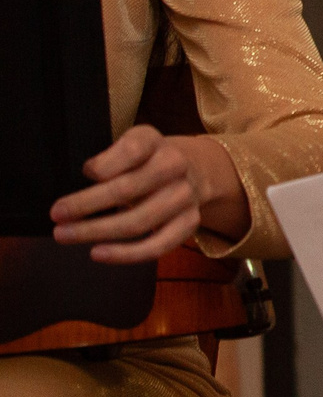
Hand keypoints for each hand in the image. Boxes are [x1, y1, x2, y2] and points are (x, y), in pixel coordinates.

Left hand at [50, 125, 245, 262]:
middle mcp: (175, 166)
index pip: (133, 150)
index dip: (105, 165)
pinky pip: (158, 245)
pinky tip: (97, 253)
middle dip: (86, 204)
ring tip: (65, 236)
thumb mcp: (130, 144)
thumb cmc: (145, 160)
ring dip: (97, 231)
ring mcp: (185, 196)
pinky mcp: (189, 222)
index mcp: (155, 142)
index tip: (84, 174)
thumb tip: (89, 177)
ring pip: (139, 221)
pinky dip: (125, 254)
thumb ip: (111, 157)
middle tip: (56, 215)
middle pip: (129, 189)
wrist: (194, 169)